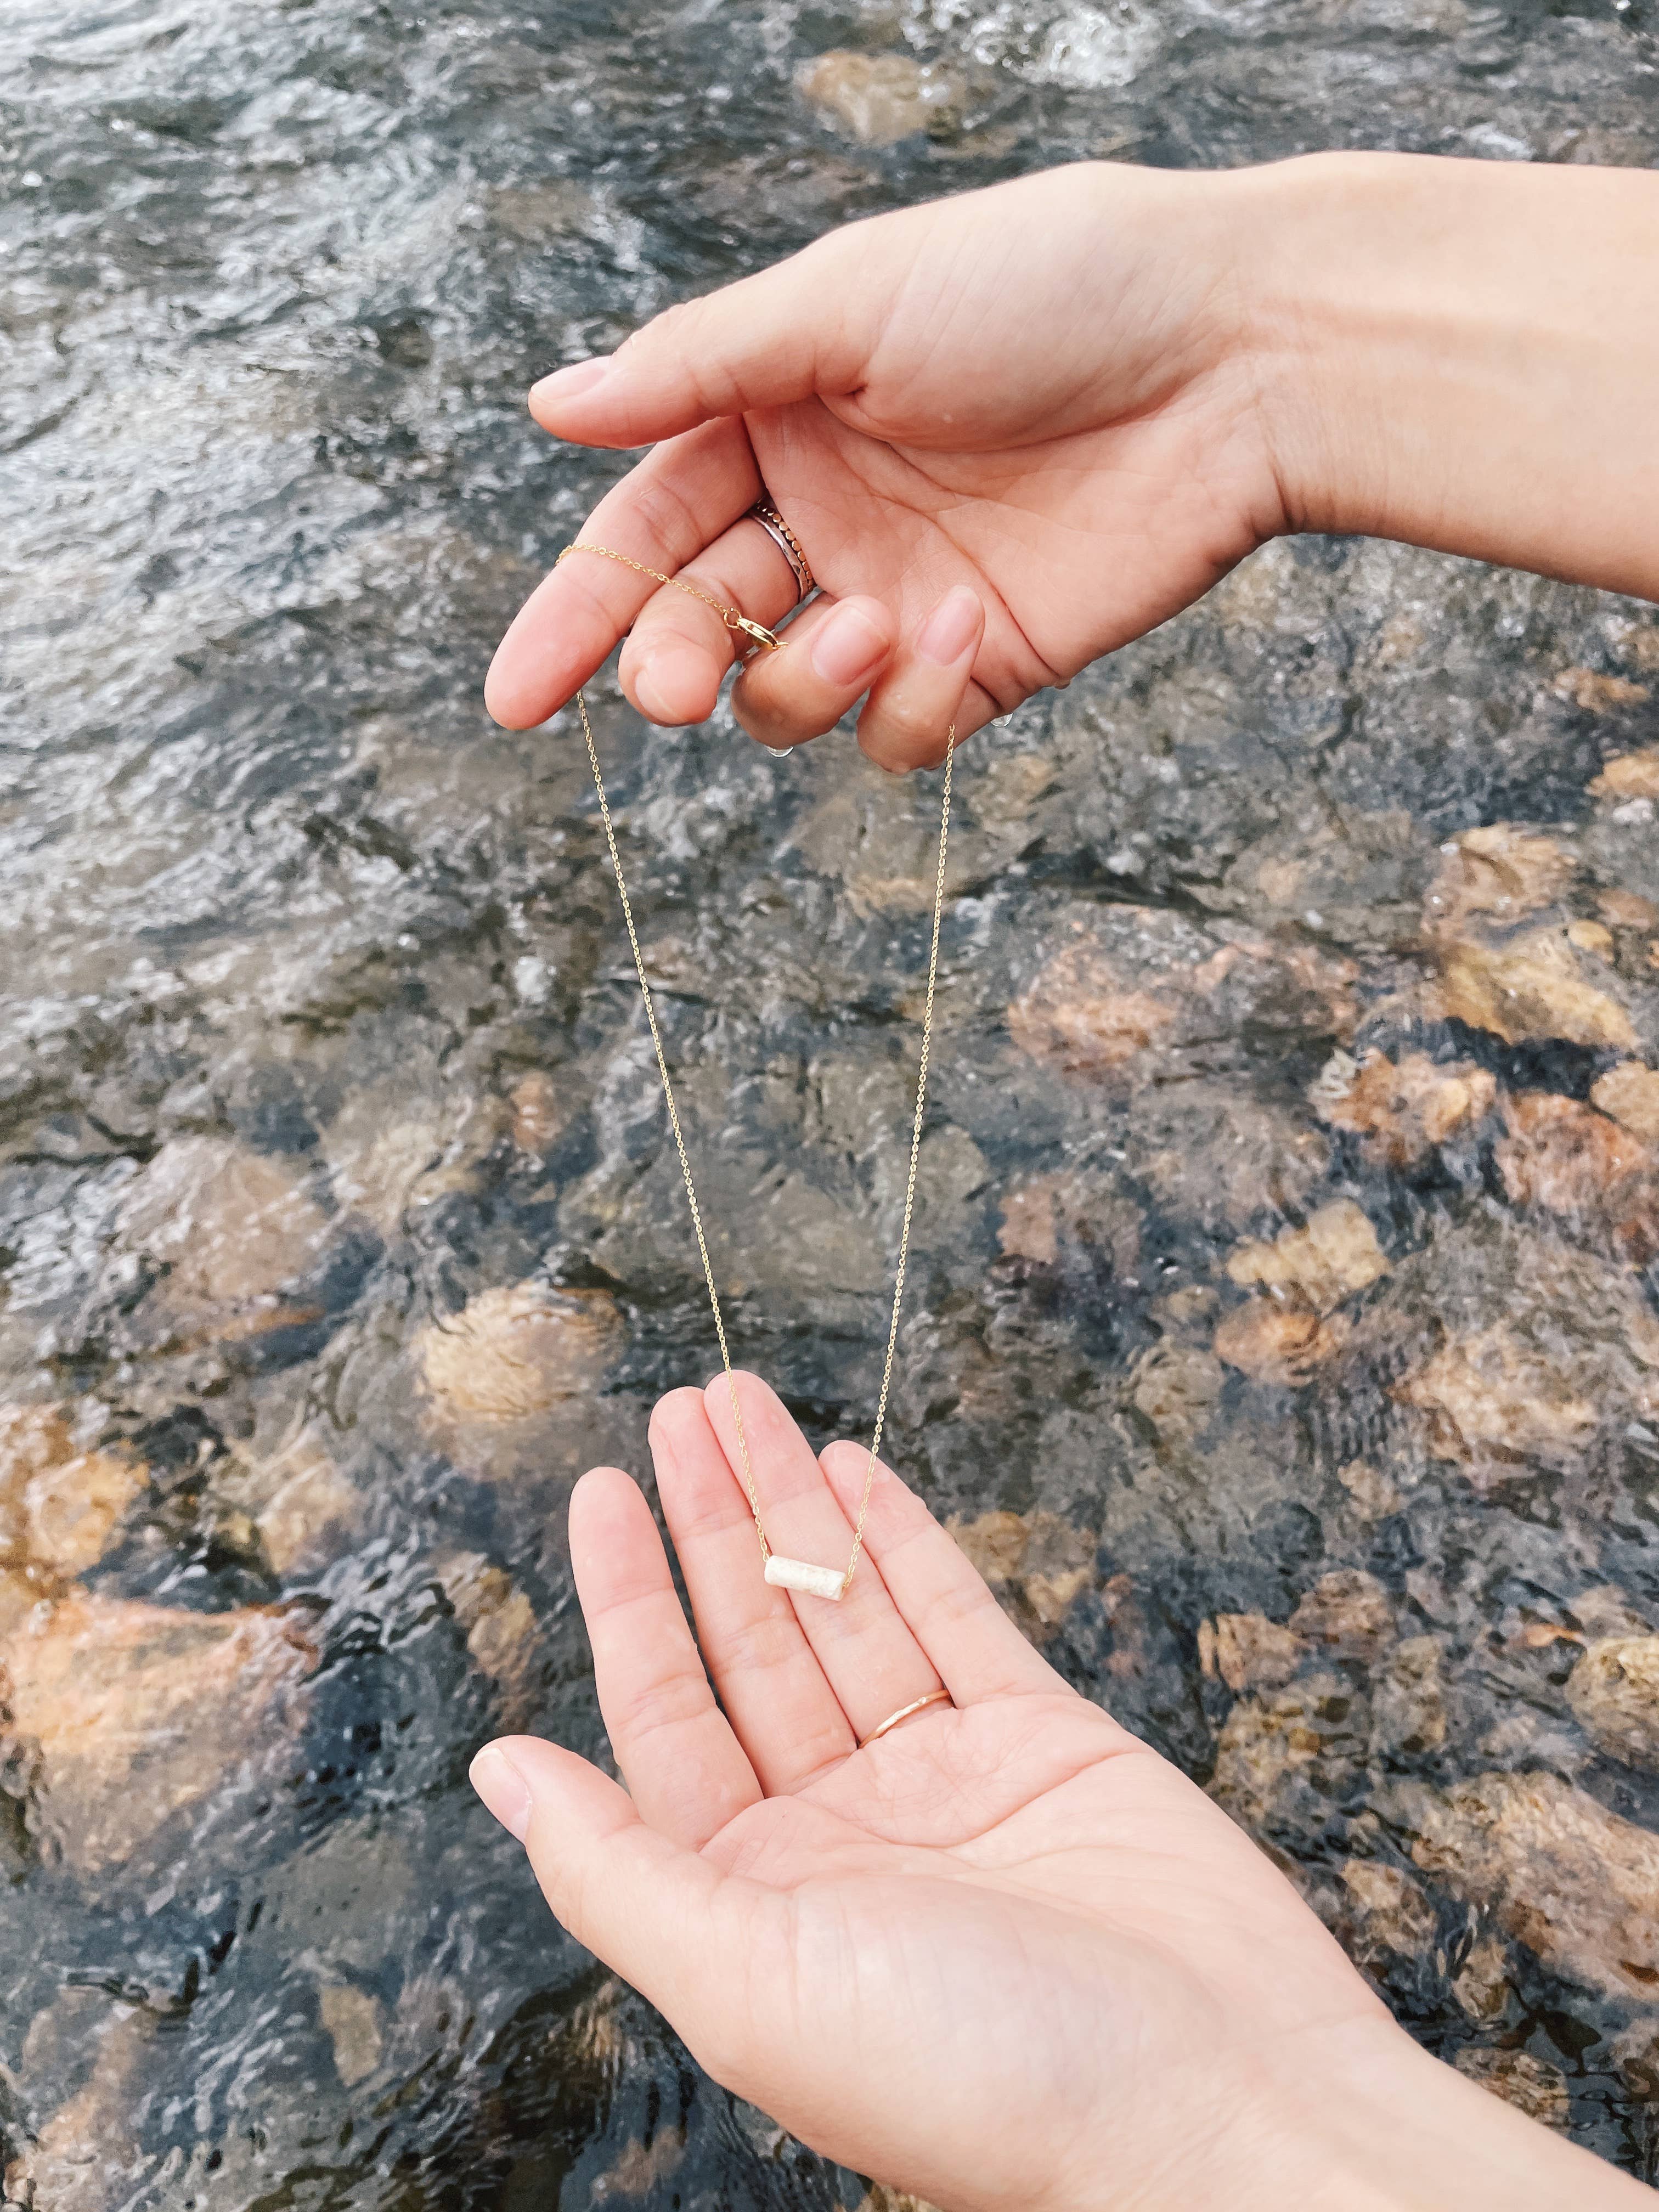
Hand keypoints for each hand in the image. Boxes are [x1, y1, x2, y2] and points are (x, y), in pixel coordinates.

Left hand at [469, 1375, 1644, 2210]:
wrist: (1213, 2098)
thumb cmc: (976, 2078)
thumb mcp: (749, 1982)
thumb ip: (616, 1870)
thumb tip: (498, 1769)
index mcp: (758, 1896)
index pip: (666, 1715)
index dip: (628, 1598)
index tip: (602, 1490)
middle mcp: (842, 1831)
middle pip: (752, 1642)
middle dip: (712, 1521)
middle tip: (681, 1407)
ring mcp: (945, 1779)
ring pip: (848, 1612)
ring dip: (794, 1509)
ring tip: (744, 1402)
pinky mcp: (1045, 1741)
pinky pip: (953, 1616)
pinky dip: (901, 1542)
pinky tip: (850, 1471)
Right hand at [485, 153, 1658, 769]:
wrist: (1234, 354)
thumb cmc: (1048, 286)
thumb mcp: (849, 302)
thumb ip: (697, 368)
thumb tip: (548, 408)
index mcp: (775, 421)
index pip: (642, 534)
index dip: (576, 618)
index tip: (517, 699)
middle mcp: (825, 517)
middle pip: (697, 630)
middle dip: (671, 667)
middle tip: (674, 685)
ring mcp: (899, 599)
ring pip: (787, 699)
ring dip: (803, 682)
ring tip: (880, 622)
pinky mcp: (981, 666)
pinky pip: (898, 740)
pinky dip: (911, 707)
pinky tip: (971, 631)